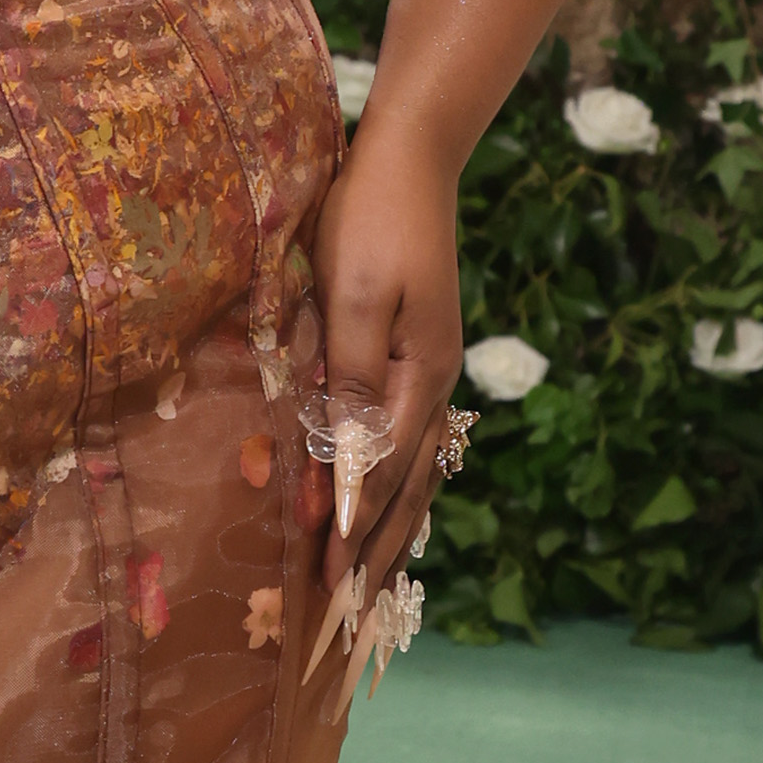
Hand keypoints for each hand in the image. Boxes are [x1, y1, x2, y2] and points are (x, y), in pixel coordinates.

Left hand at [312, 103, 467, 615]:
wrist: (409, 152)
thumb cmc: (371, 217)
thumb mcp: (354, 299)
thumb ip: (350, 383)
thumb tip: (349, 466)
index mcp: (419, 375)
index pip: (383, 473)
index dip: (356, 527)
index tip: (330, 583)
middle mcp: (432, 382)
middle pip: (410, 484)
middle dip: (378, 548)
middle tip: (347, 609)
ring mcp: (430, 368)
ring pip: (416, 466)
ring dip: (393, 525)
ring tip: (372, 580)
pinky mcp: (418, 351)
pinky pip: (411, 437)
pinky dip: (399, 480)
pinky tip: (387, 500)